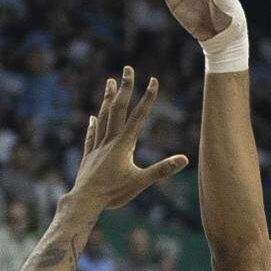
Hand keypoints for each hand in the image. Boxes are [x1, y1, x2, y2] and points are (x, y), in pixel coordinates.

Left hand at [66, 67, 187, 211]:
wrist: (85, 201)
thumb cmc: (113, 193)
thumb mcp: (141, 182)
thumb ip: (162, 169)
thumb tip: (184, 160)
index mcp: (124, 145)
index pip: (139, 116)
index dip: (148, 97)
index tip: (154, 80)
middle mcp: (110, 141)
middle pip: (118, 109)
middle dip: (126, 88)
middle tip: (128, 69)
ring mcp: (98, 147)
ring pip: (103, 117)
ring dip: (108, 98)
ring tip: (110, 82)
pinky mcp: (90, 156)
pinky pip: (92, 135)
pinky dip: (94, 125)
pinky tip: (93, 117)